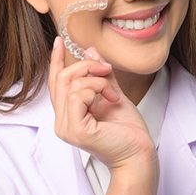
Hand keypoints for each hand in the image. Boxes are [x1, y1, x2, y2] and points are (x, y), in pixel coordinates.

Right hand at [48, 36, 155, 169]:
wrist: (140, 153)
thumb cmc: (128, 130)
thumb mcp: (112, 93)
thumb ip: (100, 74)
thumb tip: (89, 50)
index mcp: (68, 113)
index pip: (55, 83)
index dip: (55, 60)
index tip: (59, 41)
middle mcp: (62, 121)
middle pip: (62, 78)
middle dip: (86, 66)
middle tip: (107, 70)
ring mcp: (66, 127)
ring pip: (71, 84)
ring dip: (97, 81)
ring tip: (113, 93)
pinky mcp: (75, 130)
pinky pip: (77, 95)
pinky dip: (96, 89)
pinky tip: (110, 99)